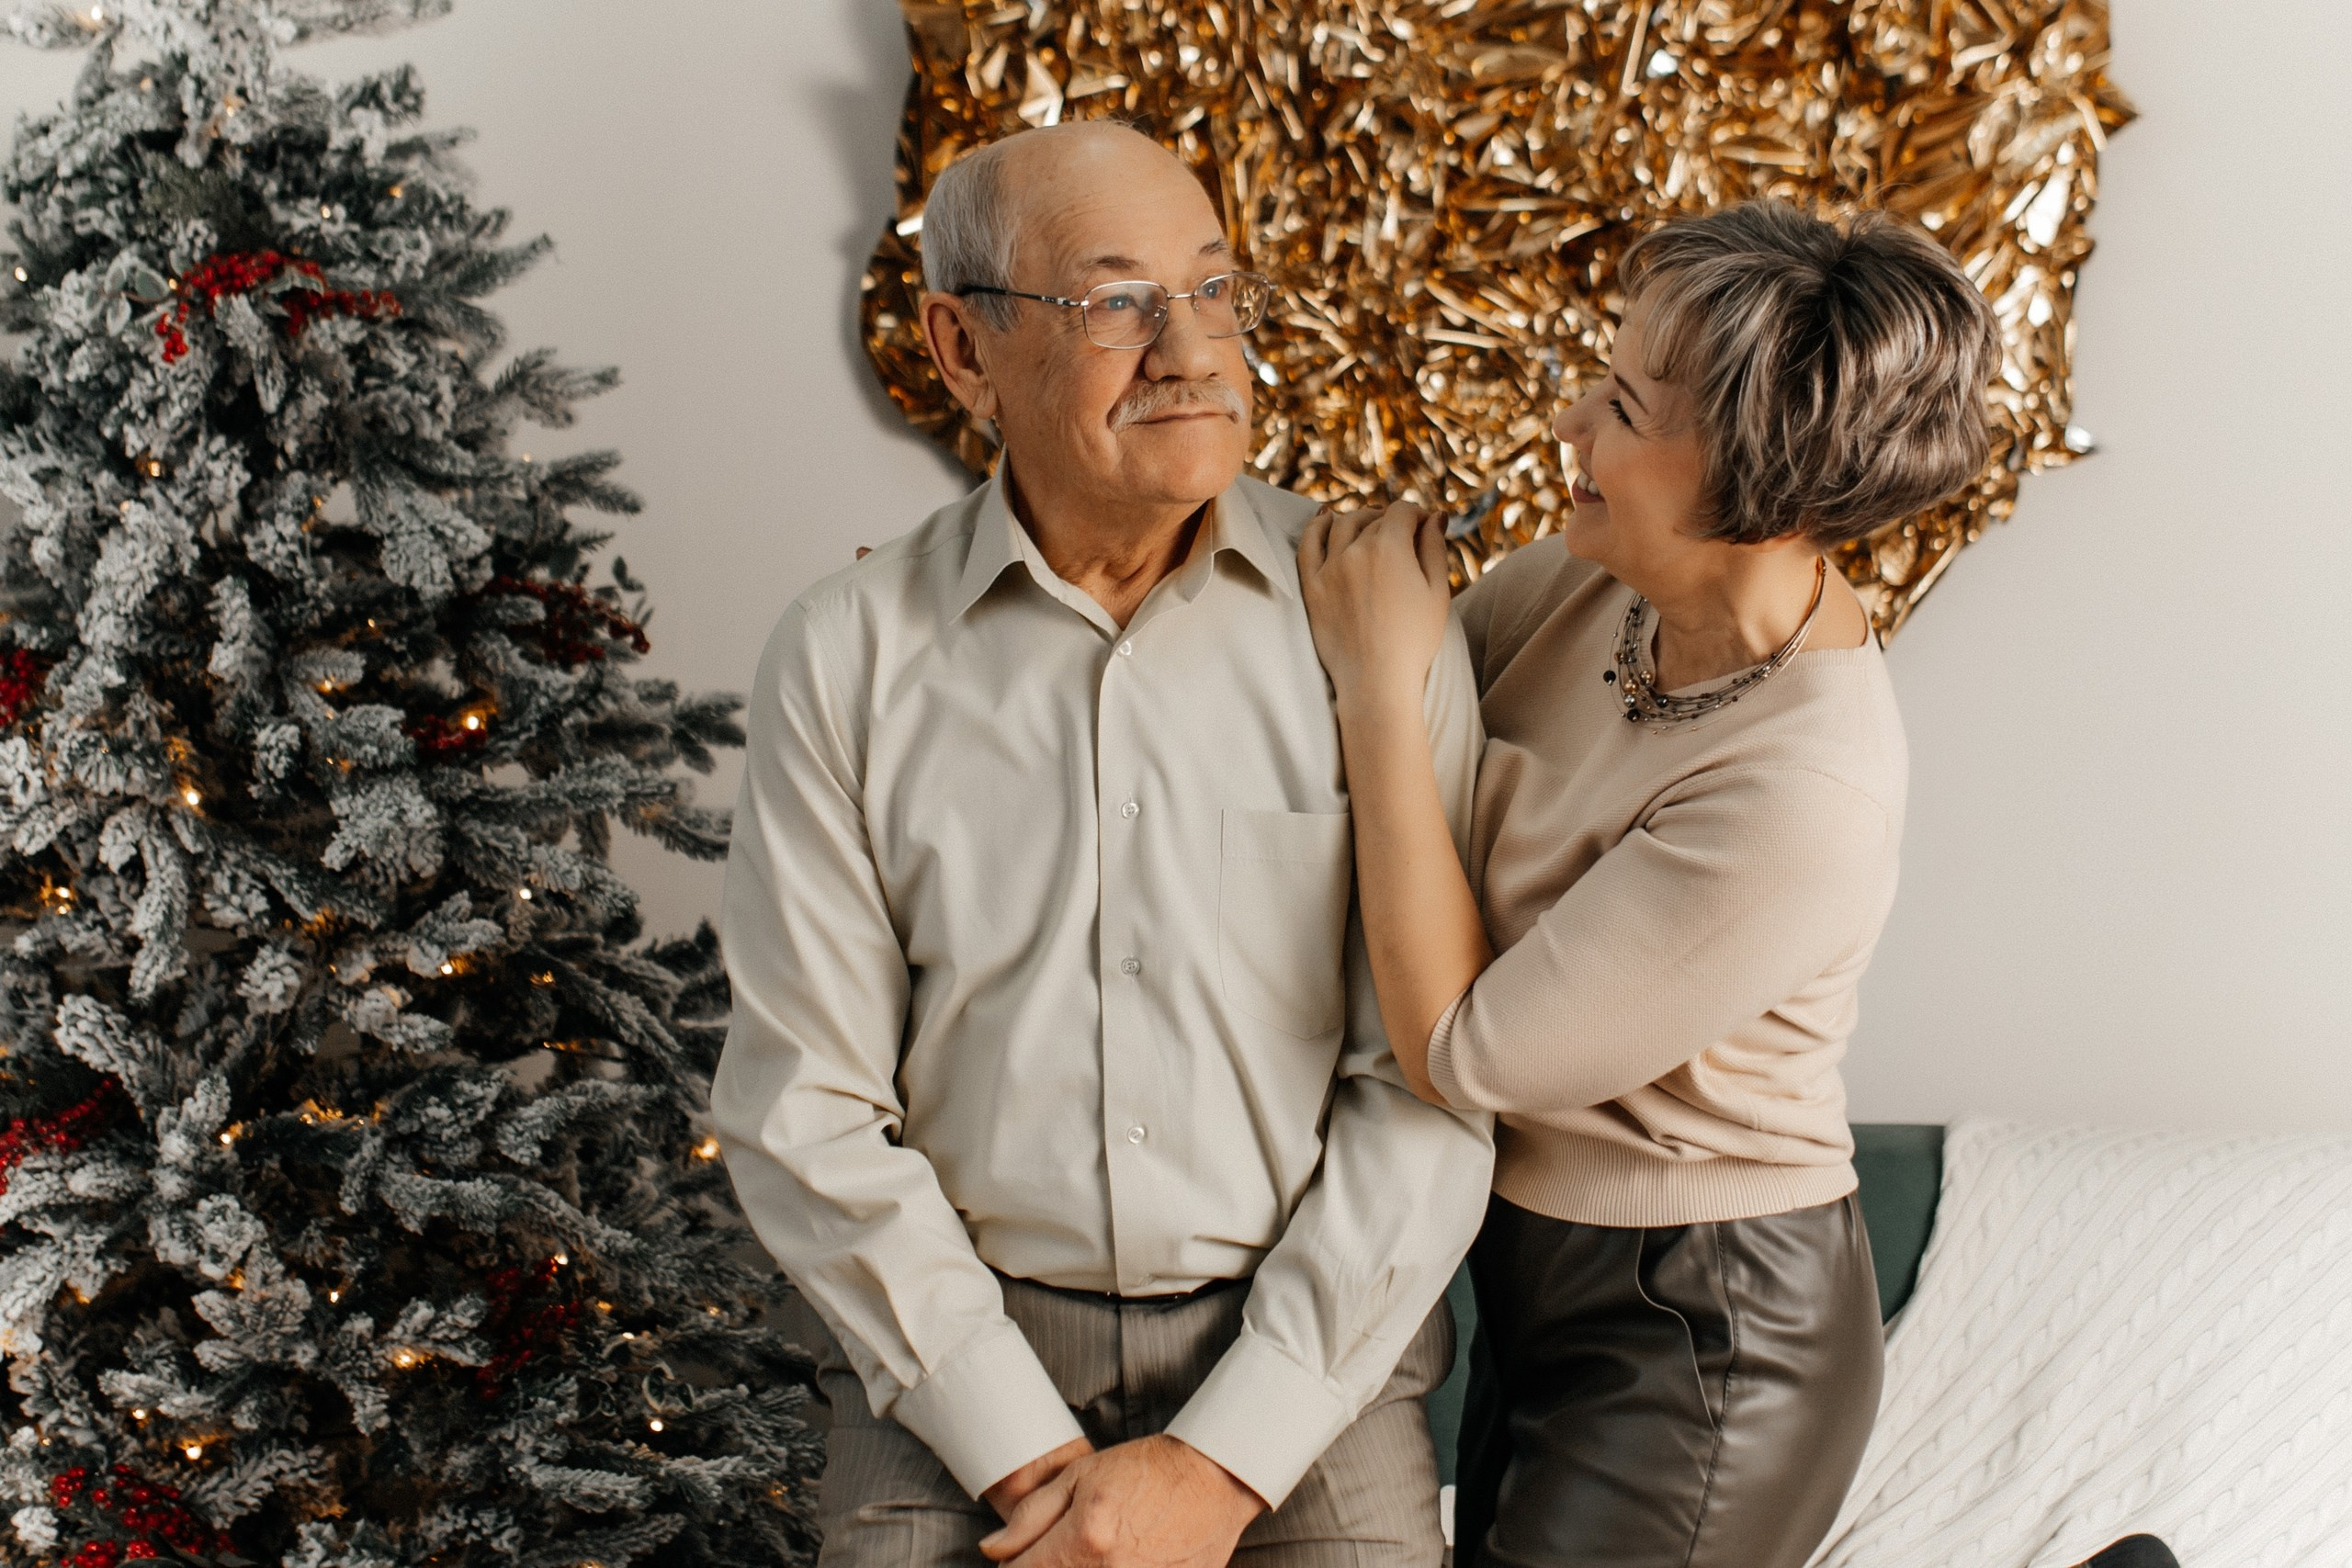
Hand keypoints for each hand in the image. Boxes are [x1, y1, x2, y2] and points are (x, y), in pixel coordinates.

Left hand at [980, 1434, 1264, 1567]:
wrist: (1214, 1477)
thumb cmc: (1145, 1470)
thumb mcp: (1079, 1476)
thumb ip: (1030, 1517)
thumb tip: (992, 1551)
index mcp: (1084, 1540)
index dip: (1014, 1567)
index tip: (1021, 1559)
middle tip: (1065, 1551)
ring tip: (1096, 1554)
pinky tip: (1124, 1559)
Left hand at [1296, 499, 1451, 716]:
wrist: (1377, 681)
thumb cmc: (1414, 640)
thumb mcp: (1437, 591)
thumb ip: (1434, 548)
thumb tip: (1435, 516)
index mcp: (1390, 548)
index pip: (1401, 512)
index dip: (1416, 514)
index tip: (1422, 525)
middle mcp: (1356, 550)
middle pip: (1374, 520)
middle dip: (1392, 521)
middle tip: (1403, 532)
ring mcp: (1329, 568)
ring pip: (1342, 526)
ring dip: (1359, 518)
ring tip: (1370, 523)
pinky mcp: (1312, 588)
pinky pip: (1308, 546)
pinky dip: (1316, 528)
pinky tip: (1325, 519)